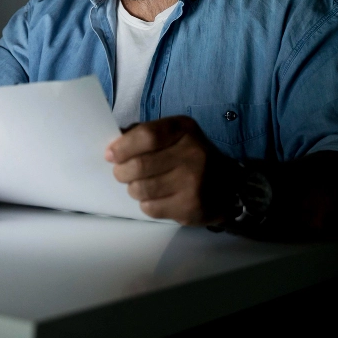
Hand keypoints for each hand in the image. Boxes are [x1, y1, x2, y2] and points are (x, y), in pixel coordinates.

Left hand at [105, 115, 229, 225]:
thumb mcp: (171, 135)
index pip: (146, 136)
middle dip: (122, 172)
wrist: (226, 185)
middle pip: (140, 165)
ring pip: (141, 189)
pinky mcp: (191, 207)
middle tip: (122, 174)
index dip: (123, 147)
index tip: (111, 155)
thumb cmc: (187, 156)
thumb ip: (142, 135)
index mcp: (184, 129)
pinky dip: (146, 204)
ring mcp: (194, 182)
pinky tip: (157, 198)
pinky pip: (151, 208)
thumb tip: (112, 147)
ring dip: (133, 189)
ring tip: (139, 186)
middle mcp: (193, 153)